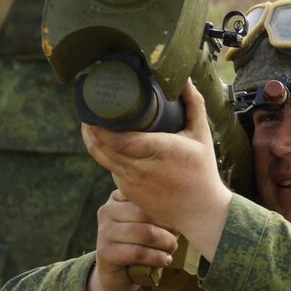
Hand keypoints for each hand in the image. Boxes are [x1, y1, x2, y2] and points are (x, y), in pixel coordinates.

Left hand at [82, 80, 231, 259]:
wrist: (200, 211)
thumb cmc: (202, 171)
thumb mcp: (201, 135)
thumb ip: (194, 104)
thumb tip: (185, 79)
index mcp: (158, 150)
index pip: (117, 139)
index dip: (98, 126)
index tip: (92, 108)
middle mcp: (140, 168)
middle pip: (101, 147)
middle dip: (89, 128)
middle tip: (88, 110)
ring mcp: (131, 182)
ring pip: (101, 158)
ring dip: (92, 141)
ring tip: (90, 124)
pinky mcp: (128, 192)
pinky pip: (110, 169)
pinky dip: (105, 155)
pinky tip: (106, 143)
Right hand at [87, 189, 177, 290]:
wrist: (118, 275)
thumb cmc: (139, 242)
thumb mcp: (145, 221)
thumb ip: (157, 208)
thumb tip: (189, 201)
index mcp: (118, 197)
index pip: (147, 195)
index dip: (167, 207)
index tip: (180, 217)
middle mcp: (107, 210)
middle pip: (147, 213)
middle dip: (168, 226)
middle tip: (178, 236)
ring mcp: (104, 231)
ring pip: (145, 233)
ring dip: (166, 243)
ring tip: (172, 249)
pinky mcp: (105, 252)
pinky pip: (139, 252)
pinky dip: (157, 257)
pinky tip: (165, 260)